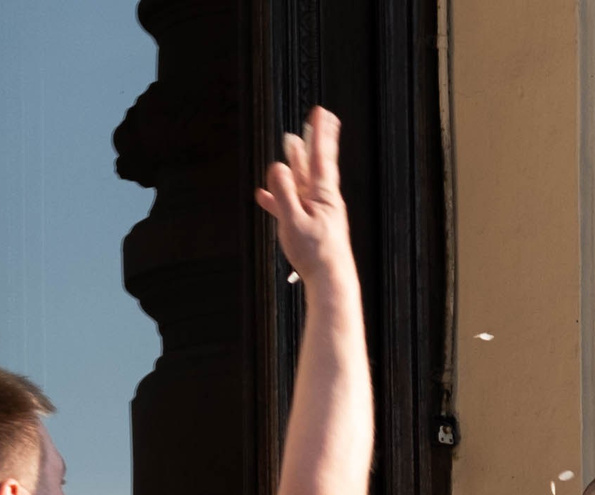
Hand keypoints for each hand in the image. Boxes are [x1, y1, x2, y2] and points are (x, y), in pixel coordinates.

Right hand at [253, 107, 355, 293]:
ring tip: (291, 146)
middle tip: (319, 119)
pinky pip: (291, 205)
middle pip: (316, 163)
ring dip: (295, 163)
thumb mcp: (294, 221)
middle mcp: (323, 200)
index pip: (321, 157)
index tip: (322, 112)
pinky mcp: (309, 226)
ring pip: (303, 181)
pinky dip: (278, 198)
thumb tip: (276, 166)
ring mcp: (317, 212)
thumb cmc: (315, 254)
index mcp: (323, 196)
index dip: (319, 134)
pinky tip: (263, 195)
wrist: (330, 282)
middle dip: (313, 141)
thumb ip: (284, 194)